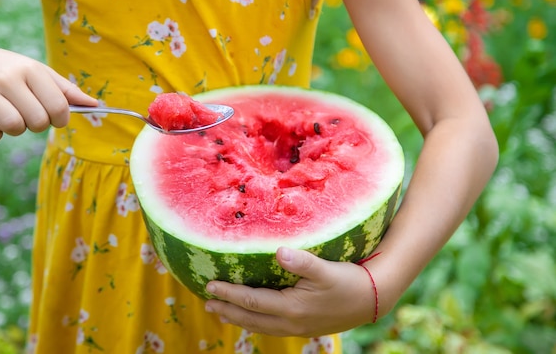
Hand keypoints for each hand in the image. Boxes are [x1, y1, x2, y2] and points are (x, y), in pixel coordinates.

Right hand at [0, 36, 96, 141]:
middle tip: (26, 113)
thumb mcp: (39, 73)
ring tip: (8, 114)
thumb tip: (95, 105)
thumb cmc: (10, 72)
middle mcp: (7, 78)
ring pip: (14, 128)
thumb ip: (66, 91)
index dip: (60, 120)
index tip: (53, 116)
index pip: (59, 107)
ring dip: (15, 129)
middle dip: (37, 124)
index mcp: (31, 70)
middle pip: (38, 122)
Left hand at [204, 247, 378, 336]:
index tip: (210, 286)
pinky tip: (253, 317)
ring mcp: (297, 328)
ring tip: (222, 311)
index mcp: (292, 308)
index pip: (252, 301)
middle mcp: (291, 323)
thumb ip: (302, 262)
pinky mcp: (304, 328)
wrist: (374, 300)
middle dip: (227, 309)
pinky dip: (255, 322)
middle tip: (207, 302)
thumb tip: (279, 251)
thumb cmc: (349, 281)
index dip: (229, 294)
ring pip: (260, 326)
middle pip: (250, 318)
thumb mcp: (327, 270)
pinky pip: (271, 328)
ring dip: (239, 318)